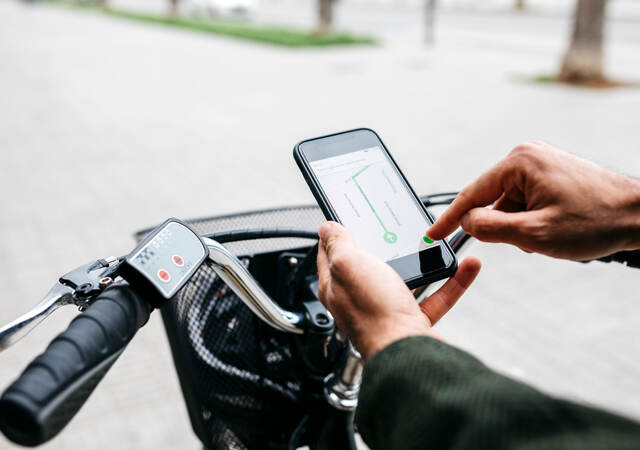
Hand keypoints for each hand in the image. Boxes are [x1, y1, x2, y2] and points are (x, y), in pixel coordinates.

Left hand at [317, 222, 480, 359]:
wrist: (406, 352)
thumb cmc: (374, 313)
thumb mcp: (349, 265)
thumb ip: (338, 245)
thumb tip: (326, 229)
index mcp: (337, 286)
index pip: (331, 255)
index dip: (337, 235)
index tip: (347, 219)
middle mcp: (359, 299)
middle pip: (370, 265)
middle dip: (385, 245)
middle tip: (396, 227)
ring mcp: (386, 310)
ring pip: (407, 278)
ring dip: (425, 260)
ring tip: (438, 242)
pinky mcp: (412, 321)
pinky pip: (435, 296)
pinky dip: (452, 281)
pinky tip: (465, 266)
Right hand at [428, 142, 639, 260]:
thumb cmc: (595, 220)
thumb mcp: (535, 232)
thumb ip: (491, 228)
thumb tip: (466, 222)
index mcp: (519, 162)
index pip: (471, 194)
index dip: (449, 219)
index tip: (431, 235)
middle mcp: (526, 156)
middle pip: (493, 200)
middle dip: (506, 226)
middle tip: (532, 239)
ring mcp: (539, 163)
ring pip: (510, 205)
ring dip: (522, 225)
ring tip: (552, 233)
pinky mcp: (549, 173)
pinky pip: (525, 201)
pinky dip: (532, 219)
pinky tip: (555, 227)